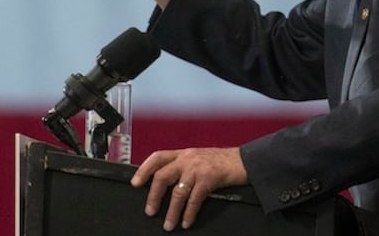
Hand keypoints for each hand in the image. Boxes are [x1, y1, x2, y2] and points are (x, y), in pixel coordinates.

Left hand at [130, 147, 247, 230]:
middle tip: (150, 211)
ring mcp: (197, 168)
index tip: (135, 183)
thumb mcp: (198, 158)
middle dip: (154, 196)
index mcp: (182, 153)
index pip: (157, 157)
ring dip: (171, 211)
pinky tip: (186, 221)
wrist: (243, 161)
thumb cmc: (221, 161)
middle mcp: (187, 159)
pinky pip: (194, 199)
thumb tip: (165, 185)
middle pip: (162, 176)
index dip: (144, 169)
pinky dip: (188, 213)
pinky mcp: (209, 178)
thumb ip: (182, 167)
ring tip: (169, 224)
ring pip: (177, 191)